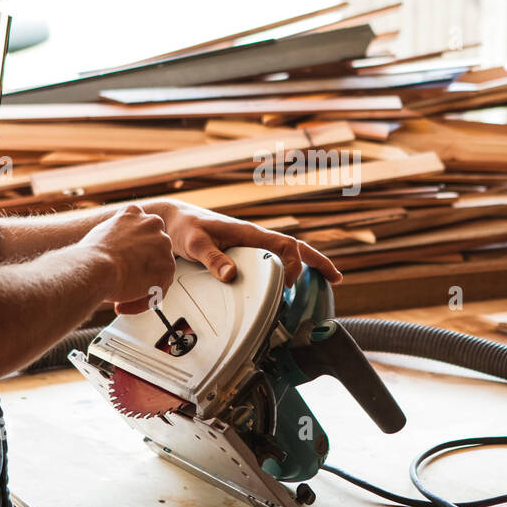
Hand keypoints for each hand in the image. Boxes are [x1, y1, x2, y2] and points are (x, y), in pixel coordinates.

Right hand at [79, 204, 174, 313]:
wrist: (96, 267)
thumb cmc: (91, 256)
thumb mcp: (100, 234)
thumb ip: (115, 238)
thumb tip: (116, 249)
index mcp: (133, 213)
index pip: (142, 230)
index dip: (135, 250)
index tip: (126, 262)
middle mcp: (151, 224)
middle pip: (152, 251)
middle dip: (140, 269)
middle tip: (124, 282)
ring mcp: (162, 245)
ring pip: (156, 271)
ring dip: (141, 288)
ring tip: (121, 298)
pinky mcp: (167, 267)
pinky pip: (158, 289)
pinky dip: (142, 300)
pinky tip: (125, 304)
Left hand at [144, 199, 341, 285]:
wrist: (171, 220)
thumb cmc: (183, 228)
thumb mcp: (195, 244)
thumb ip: (212, 258)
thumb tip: (232, 275)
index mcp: (248, 233)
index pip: (285, 245)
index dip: (294, 264)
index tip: (289, 285)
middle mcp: (254, 238)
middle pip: (295, 248)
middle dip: (317, 262)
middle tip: (335, 279)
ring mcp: (250, 245)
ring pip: (287, 253)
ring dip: (308, 264)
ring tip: (327, 279)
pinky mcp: (244, 252)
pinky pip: (273, 258)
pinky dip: (289, 267)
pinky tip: (292, 281)